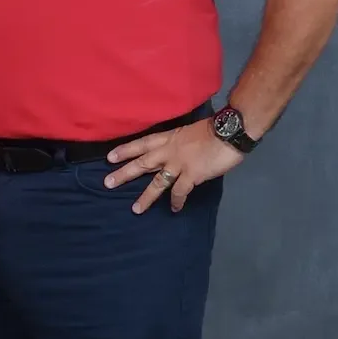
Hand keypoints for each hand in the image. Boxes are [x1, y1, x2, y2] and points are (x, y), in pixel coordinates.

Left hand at [104, 119, 244, 212]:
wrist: (230, 131)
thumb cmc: (214, 129)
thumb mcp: (189, 131)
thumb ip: (179, 142)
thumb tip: (175, 152)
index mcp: (169, 137)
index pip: (142, 143)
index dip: (125, 150)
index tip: (110, 157)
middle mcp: (169, 151)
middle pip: (142, 163)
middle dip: (124, 173)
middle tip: (107, 183)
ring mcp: (179, 164)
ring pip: (157, 182)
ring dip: (146, 197)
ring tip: (135, 209)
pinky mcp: (191, 175)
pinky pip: (180, 192)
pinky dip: (176, 201)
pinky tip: (174, 209)